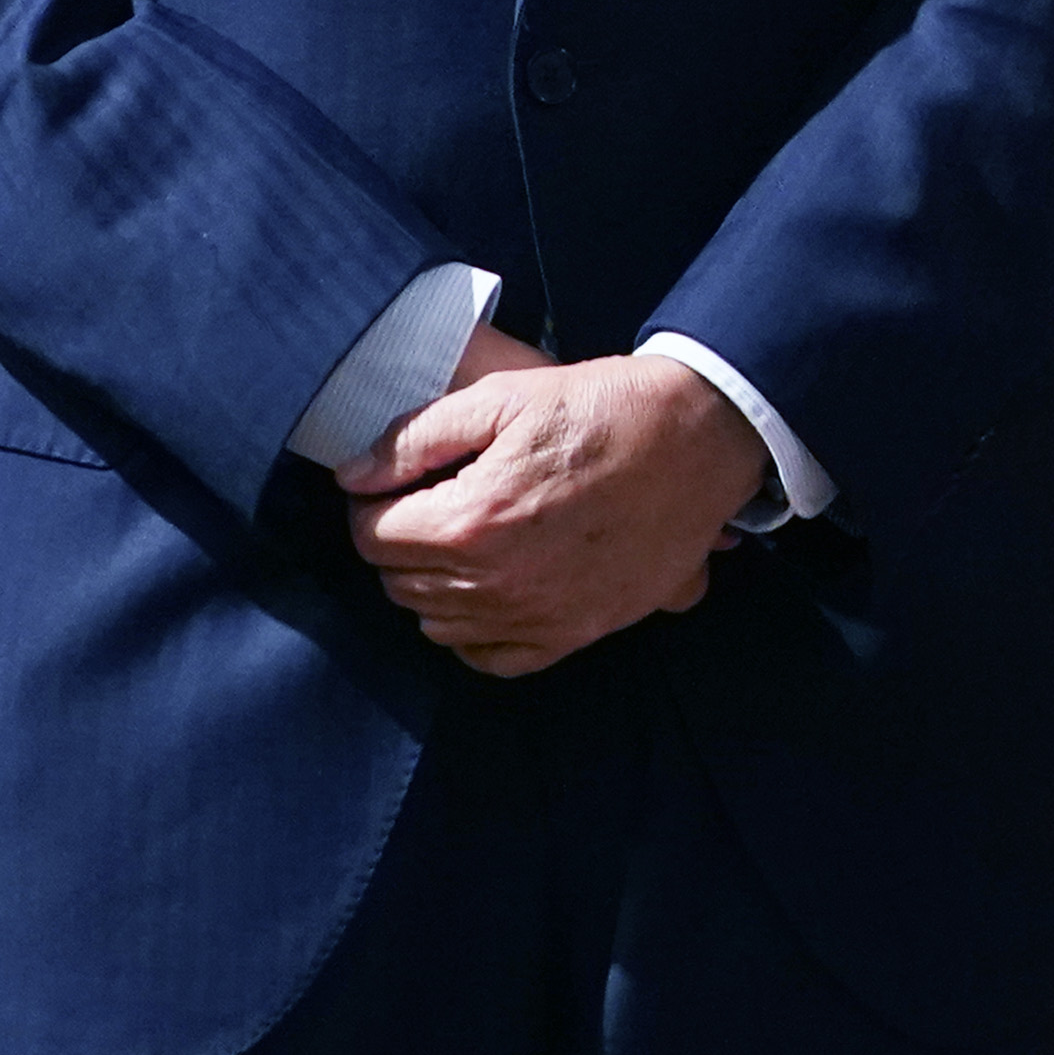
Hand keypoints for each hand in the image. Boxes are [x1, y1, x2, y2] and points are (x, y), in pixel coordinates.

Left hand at [340, 330, 761, 677]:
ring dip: (431, 585)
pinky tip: (486, 591)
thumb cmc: (603, 407)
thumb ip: (416, 438)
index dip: (371, 504)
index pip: (371, 536)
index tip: (389, 484)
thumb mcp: (505, 396)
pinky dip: (473, 632)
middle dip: (398, 542)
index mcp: (471, 520)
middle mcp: (497, 582)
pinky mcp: (574, 632)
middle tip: (426, 503)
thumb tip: (353, 476)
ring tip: (460, 540)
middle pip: (398, 582)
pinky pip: (491, 659)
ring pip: (435, 623)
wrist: (700, 437)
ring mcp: (537, 616)